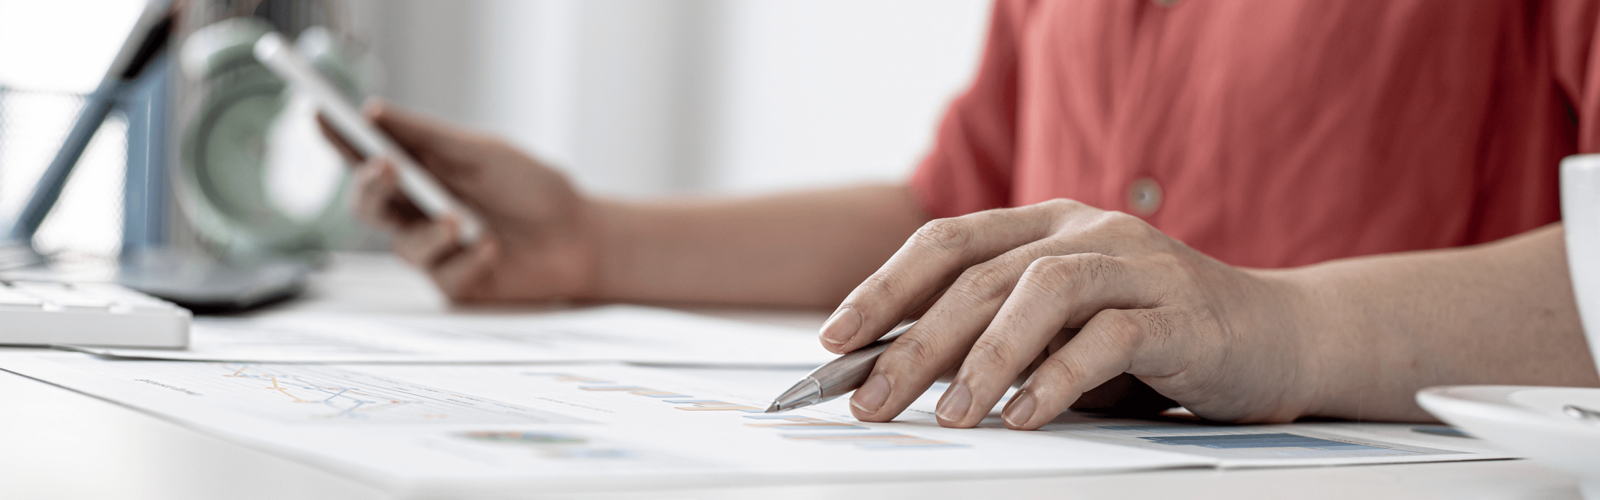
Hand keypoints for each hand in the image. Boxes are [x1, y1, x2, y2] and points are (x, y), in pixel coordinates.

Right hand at [319, 100, 596, 301]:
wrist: (582, 237)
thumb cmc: (534, 190)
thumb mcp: (483, 153)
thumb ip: (429, 137)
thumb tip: (374, 111)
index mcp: (423, 174)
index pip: (369, 155)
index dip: (339, 138)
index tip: (318, 113)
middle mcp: (420, 213)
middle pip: (370, 205)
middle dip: (370, 186)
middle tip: (385, 167)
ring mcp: (435, 251)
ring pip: (404, 246)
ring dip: (431, 230)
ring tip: (461, 219)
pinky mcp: (455, 285)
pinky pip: (444, 275)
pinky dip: (469, 258)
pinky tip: (492, 248)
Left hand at [818, 199, 1315, 428]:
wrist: (1280, 337)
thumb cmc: (1158, 337)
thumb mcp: (1064, 332)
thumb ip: (999, 340)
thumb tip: (903, 377)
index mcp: (1047, 225)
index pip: (947, 243)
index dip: (884, 287)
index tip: (836, 339)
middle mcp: (1086, 231)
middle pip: (980, 275)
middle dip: (914, 342)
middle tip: (872, 399)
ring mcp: (1137, 264)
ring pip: (1040, 292)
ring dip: (984, 358)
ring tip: (948, 415)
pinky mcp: (1181, 311)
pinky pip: (1109, 338)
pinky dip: (1058, 378)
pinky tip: (1024, 416)